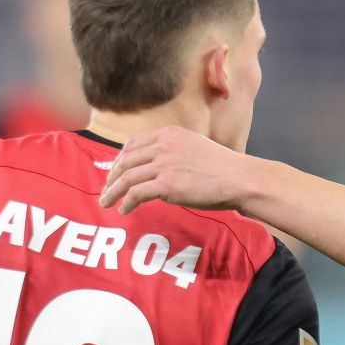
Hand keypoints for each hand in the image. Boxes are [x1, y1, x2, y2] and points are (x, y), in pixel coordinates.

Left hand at [98, 126, 252, 214]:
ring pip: (127, 178)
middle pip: (126, 160)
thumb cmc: (222, 168)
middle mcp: (163, 145)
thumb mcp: (194, 148)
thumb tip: (159, 170)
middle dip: (112, 176)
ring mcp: (163, 164)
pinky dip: (126, 202)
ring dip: (112, 191)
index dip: (120, 159)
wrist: (238, 178)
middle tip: (106, 189)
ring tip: (105, 202)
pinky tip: (124, 209)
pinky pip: (136, 194)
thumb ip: (174, 153)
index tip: (115, 171)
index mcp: (168, 134)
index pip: (134, 144)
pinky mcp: (166, 184)